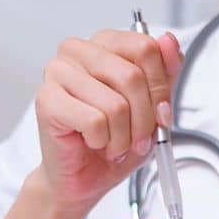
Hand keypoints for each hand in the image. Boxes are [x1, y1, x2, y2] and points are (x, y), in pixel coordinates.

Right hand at [33, 27, 183, 213]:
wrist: (84, 177)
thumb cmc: (114, 141)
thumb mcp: (153, 109)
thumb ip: (165, 75)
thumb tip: (170, 42)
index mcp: (104, 44)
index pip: (146, 48)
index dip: (161, 88)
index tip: (160, 113)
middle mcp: (78, 51)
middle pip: (133, 77)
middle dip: (144, 119)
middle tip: (137, 139)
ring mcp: (58, 72)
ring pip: (116, 104)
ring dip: (123, 137)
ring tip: (114, 144)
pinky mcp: (48, 100)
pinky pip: (95, 122)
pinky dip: (103, 142)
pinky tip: (94, 143)